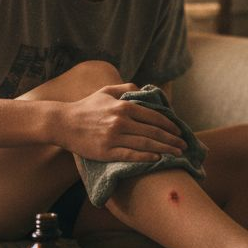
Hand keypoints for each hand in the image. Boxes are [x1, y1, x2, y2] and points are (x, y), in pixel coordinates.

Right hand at [57, 83, 187, 161]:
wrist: (63, 123)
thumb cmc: (86, 107)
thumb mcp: (106, 91)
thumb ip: (126, 88)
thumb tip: (145, 91)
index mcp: (123, 106)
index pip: (153, 116)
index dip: (170, 125)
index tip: (179, 131)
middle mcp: (121, 121)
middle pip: (153, 131)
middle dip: (172, 139)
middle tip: (184, 146)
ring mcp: (114, 137)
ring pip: (146, 144)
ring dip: (164, 149)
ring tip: (176, 154)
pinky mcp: (106, 152)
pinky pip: (131, 155)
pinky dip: (146, 157)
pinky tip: (157, 159)